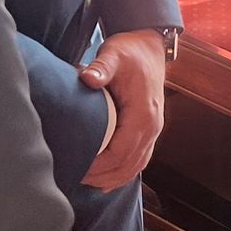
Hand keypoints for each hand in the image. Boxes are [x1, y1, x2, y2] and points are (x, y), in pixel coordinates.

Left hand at [79, 30, 166, 189]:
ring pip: (136, 167)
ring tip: (87, 181)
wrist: (150, 48)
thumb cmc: (130, 52)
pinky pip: (139, 160)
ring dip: (112, 178)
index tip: (78, 166)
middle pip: (128, 165)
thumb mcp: (114, 54)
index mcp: (144, 113)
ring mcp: (154, 131)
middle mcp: (153, 127)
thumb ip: (101, 67)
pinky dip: (123, 173)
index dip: (99, 164)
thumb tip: (87, 78)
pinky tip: (106, 181)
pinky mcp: (150, 131)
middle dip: (102, 176)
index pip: (121, 151)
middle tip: (76, 177)